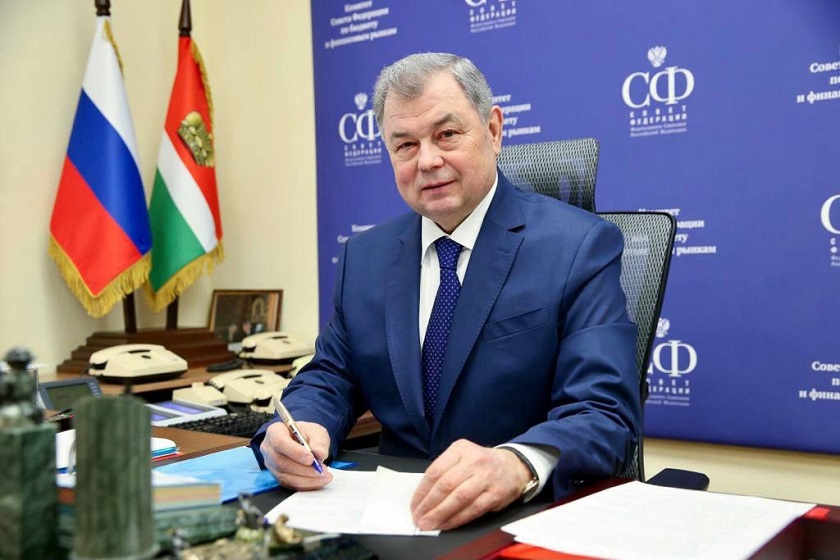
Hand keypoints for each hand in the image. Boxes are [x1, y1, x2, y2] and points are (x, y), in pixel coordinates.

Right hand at [259, 420, 332, 489]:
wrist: (302, 441)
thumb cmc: (305, 434)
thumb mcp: (315, 431)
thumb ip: (318, 441)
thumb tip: (320, 454)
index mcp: (274, 432)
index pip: (279, 442)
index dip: (295, 452)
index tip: (311, 458)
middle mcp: (269, 449)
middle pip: (281, 462)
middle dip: (304, 469)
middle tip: (321, 470)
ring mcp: (271, 465)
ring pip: (285, 476)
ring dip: (307, 479)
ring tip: (324, 476)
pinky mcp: (277, 476)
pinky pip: (289, 484)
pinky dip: (305, 485)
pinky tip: (318, 481)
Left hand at [410, 439, 531, 530]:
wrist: (512, 467)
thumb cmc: (480, 464)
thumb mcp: (461, 457)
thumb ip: (444, 471)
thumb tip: (423, 496)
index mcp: (460, 449)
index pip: (435, 471)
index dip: (422, 491)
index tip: (414, 505)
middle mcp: (474, 461)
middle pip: (446, 485)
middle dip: (429, 505)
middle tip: (419, 517)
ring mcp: (486, 477)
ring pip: (459, 498)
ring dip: (441, 514)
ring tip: (430, 523)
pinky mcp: (495, 494)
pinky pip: (473, 510)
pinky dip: (457, 519)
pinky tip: (446, 524)